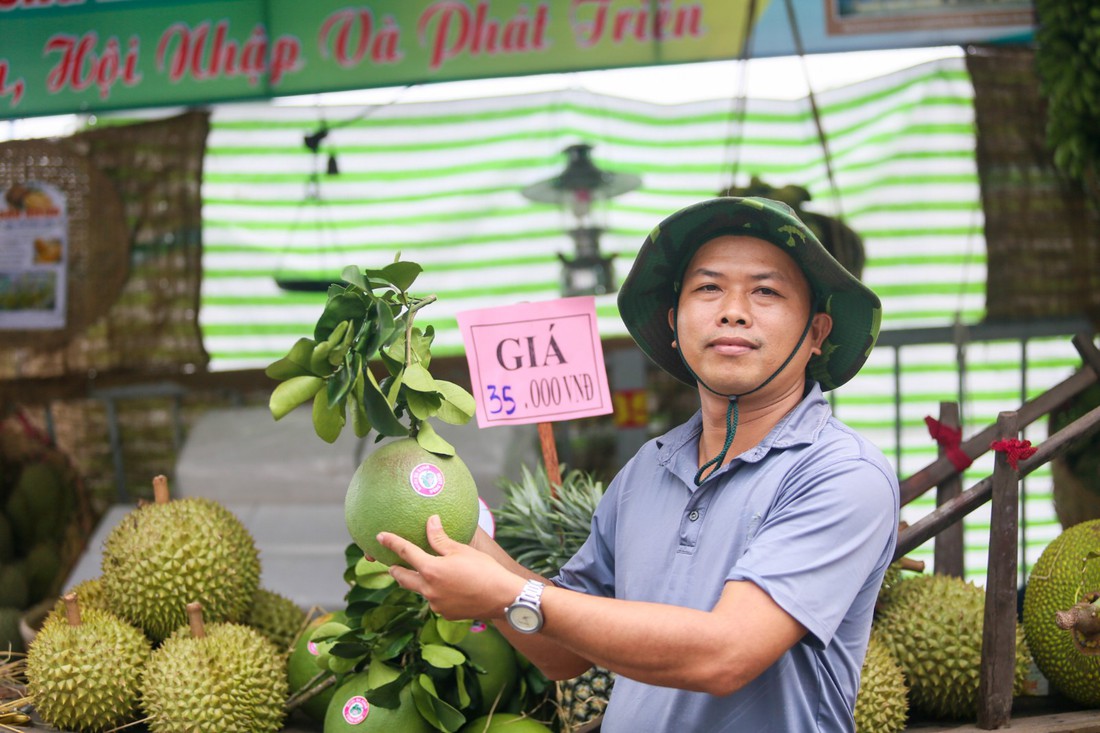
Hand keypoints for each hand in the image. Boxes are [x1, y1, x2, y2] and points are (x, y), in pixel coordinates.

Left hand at [378, 515, 523, 620]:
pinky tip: (447, 587)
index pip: (406, 552)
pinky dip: (435, 592)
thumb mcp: (461, 550)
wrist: (503, 598)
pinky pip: (434, 601)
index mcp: (430, 570)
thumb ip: (440, 538)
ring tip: (422, 574)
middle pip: (402, 578)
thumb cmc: (484, 570)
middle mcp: (428, 589)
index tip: (380, 537)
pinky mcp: (445, 614)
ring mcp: (435, 604)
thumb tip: (430, 522)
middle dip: (395, 570)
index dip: (391, 542)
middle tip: (392, 564)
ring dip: (417, 582)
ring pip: (419, 590)